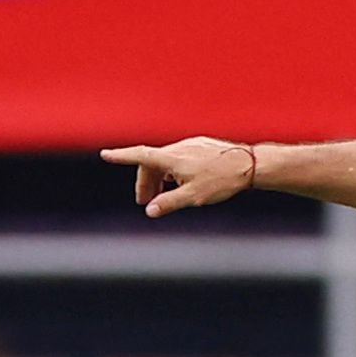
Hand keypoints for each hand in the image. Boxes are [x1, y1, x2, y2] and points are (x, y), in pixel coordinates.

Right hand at [99, 137, 257, 217]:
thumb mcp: (193, 197)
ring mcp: (190, 145)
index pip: (140, 156)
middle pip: (152, 163)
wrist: (249, 164)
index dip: (121, 156)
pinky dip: (172, 171)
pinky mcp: (200, 146)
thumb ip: (169, 203)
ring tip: (164, 195)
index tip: (106, 155)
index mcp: (172, 158)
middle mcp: (178, 148)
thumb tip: (151, 211)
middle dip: (145, 182)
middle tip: (146, 202)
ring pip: (166, 160)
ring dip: (160, 178)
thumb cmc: (222, 180)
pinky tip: (181, 182)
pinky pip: (179, 158)